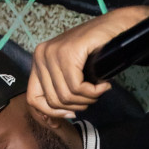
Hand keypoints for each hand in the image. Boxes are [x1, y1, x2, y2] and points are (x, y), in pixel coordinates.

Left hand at [28, 5, 148, 118]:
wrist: (115, 28)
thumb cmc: (95, 52)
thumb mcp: (71, 74)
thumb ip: (59, 91)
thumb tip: (54, 120)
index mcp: (38, 61)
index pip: (33, 99)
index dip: (51, 113)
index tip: (71, 113)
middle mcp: (42, 55)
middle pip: (53, 100)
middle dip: (76, 105)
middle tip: (92, 97)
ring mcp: (54, 52)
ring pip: (66, 96)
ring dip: (87, 99)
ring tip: (99, 90)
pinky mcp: (69, 52)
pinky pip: (77, 86)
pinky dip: (93, 91)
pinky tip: (103, 85)